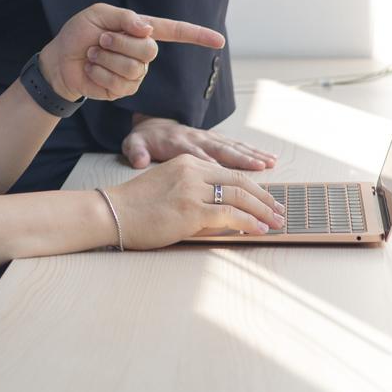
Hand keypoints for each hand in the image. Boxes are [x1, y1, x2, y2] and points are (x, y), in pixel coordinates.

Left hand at [39, 4, 226, 102]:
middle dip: (120, 43)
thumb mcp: (97, 15)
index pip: (175, 31)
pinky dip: (99, 72)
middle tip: (101, 40)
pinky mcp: (123, 90)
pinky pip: (119, 83)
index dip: (197, 36)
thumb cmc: (79, 33)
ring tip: (93, 54)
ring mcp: (135, 73)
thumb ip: (124, 18)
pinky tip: (92, 69)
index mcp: (141, 30)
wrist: (60, 59)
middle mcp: (142, 52)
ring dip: (106, 59)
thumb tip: (147, 29)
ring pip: (134, 69)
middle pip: (149, 51)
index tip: (219, 40)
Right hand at [104, 153, 285, 247]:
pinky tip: (259, 230)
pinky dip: (249, 223)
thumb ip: (194, 193)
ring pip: (239, 197)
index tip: (267, 199)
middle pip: (239, 181)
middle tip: (279, 211)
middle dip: (264, 198)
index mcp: (186, 162)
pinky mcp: (191, 210)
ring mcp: (192, 189)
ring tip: (276, 222)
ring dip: (262, 211)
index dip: (253, 186)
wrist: (112, 213)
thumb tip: (223, 213)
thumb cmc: (136, 207)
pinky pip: (230, 215)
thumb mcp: (168, 189)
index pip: (229, 172)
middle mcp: (192, 171)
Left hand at [122, 113, 276, 169]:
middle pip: (221, 149)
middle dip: (242, 159)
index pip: (197, 154)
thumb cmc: (145, 140)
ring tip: (270, 163)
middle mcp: (197, 138)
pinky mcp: (214, 139)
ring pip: (233, 146)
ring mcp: (207, 137)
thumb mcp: (133, 144)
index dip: (212, 163)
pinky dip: (253, 152)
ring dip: (252, 155)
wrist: (151, 124)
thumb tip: (138, 159)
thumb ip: (136, 150)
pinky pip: (236, 145)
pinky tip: (269, 159)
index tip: (225, 173)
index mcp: (178, 143)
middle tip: (261, 168)